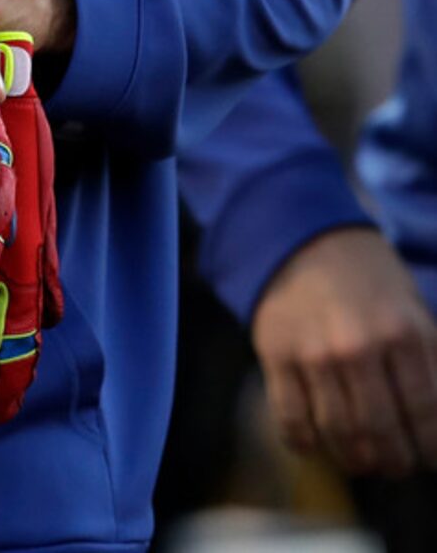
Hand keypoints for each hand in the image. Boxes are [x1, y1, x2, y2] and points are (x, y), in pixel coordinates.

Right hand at [251, 225, 436, 476]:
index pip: (426, 415)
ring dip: (355, 460)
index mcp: (403, 332)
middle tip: (395, 464)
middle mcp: (359, 346)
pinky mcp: (276, 354)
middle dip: (394, 462)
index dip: (429, 448)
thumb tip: (433, 422)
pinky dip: (307, 444)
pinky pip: (292, 422)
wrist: (299, 232)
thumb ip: (425, 361)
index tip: (426, 456)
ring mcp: (314, 352)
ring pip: (339, 435)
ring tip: (362, 459)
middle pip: (382, 434)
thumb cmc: (365, 277)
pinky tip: (316, 442)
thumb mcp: (410, 308)